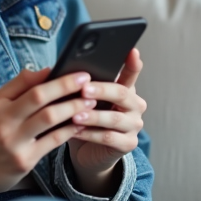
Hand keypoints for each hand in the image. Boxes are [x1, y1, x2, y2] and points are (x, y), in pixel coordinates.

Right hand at [0, 67, 95, 200]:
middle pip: (40, 97)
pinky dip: (70, 130)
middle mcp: (4, 122)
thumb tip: (44, 71)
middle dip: (68, 87)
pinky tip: (81, 124)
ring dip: (73, 108)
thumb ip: (17, 87)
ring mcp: (14, 143)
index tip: (77, 72)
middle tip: (89, 83)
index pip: (30, 84)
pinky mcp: (24, 161)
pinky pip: (53, 141)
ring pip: (49, 119)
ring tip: (90, 102)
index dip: (56, 78)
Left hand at [67, 49, 145, 196]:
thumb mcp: (85, 99)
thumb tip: (65, 71)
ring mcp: (134, 125)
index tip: (132, 50)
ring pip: (114, 118)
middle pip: (121, 93)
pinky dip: (90, 134)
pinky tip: (75, 131)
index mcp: (126, 88)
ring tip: (75, 114)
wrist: (88, 150)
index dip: (133, 62)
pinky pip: (108, 138)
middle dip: (101, 90)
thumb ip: (83, 85)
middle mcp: (135, 105)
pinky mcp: (128, 144)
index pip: (132, 72)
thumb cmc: (86, 118)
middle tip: (83, 89)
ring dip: (93, 116)